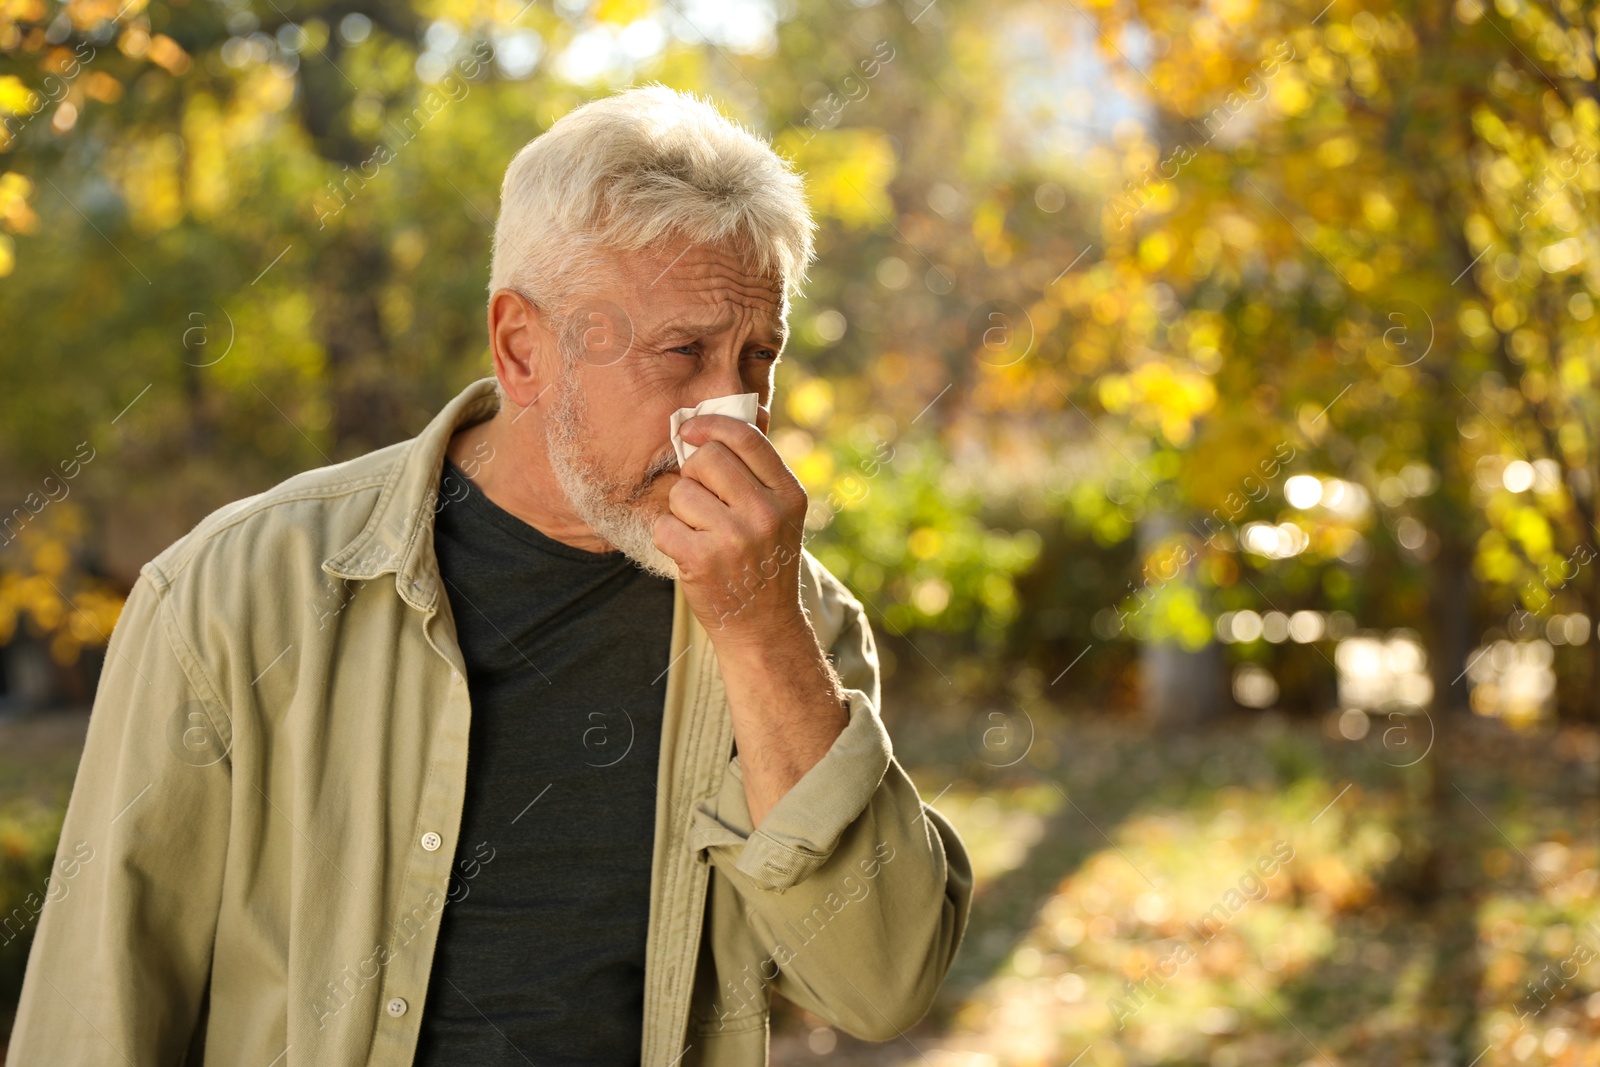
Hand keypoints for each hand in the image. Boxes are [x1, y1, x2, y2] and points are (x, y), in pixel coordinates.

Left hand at [650, 412, 809, 645]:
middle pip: (707, 459)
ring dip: (681, 511)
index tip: (689, 431)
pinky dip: (668, 537)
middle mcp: (767, 513)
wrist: (763, 628)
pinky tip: (690, 553)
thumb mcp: (779, 515)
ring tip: (702, 534)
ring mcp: (735, 538)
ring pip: (681, 492)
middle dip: (694, 476)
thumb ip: (754, 474)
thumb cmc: (763, 563)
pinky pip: (664, 525)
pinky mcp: (703, 560)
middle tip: (703, 503)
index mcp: (789, 494)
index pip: (746, 438)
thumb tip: (704, 427)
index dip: (711, 425)